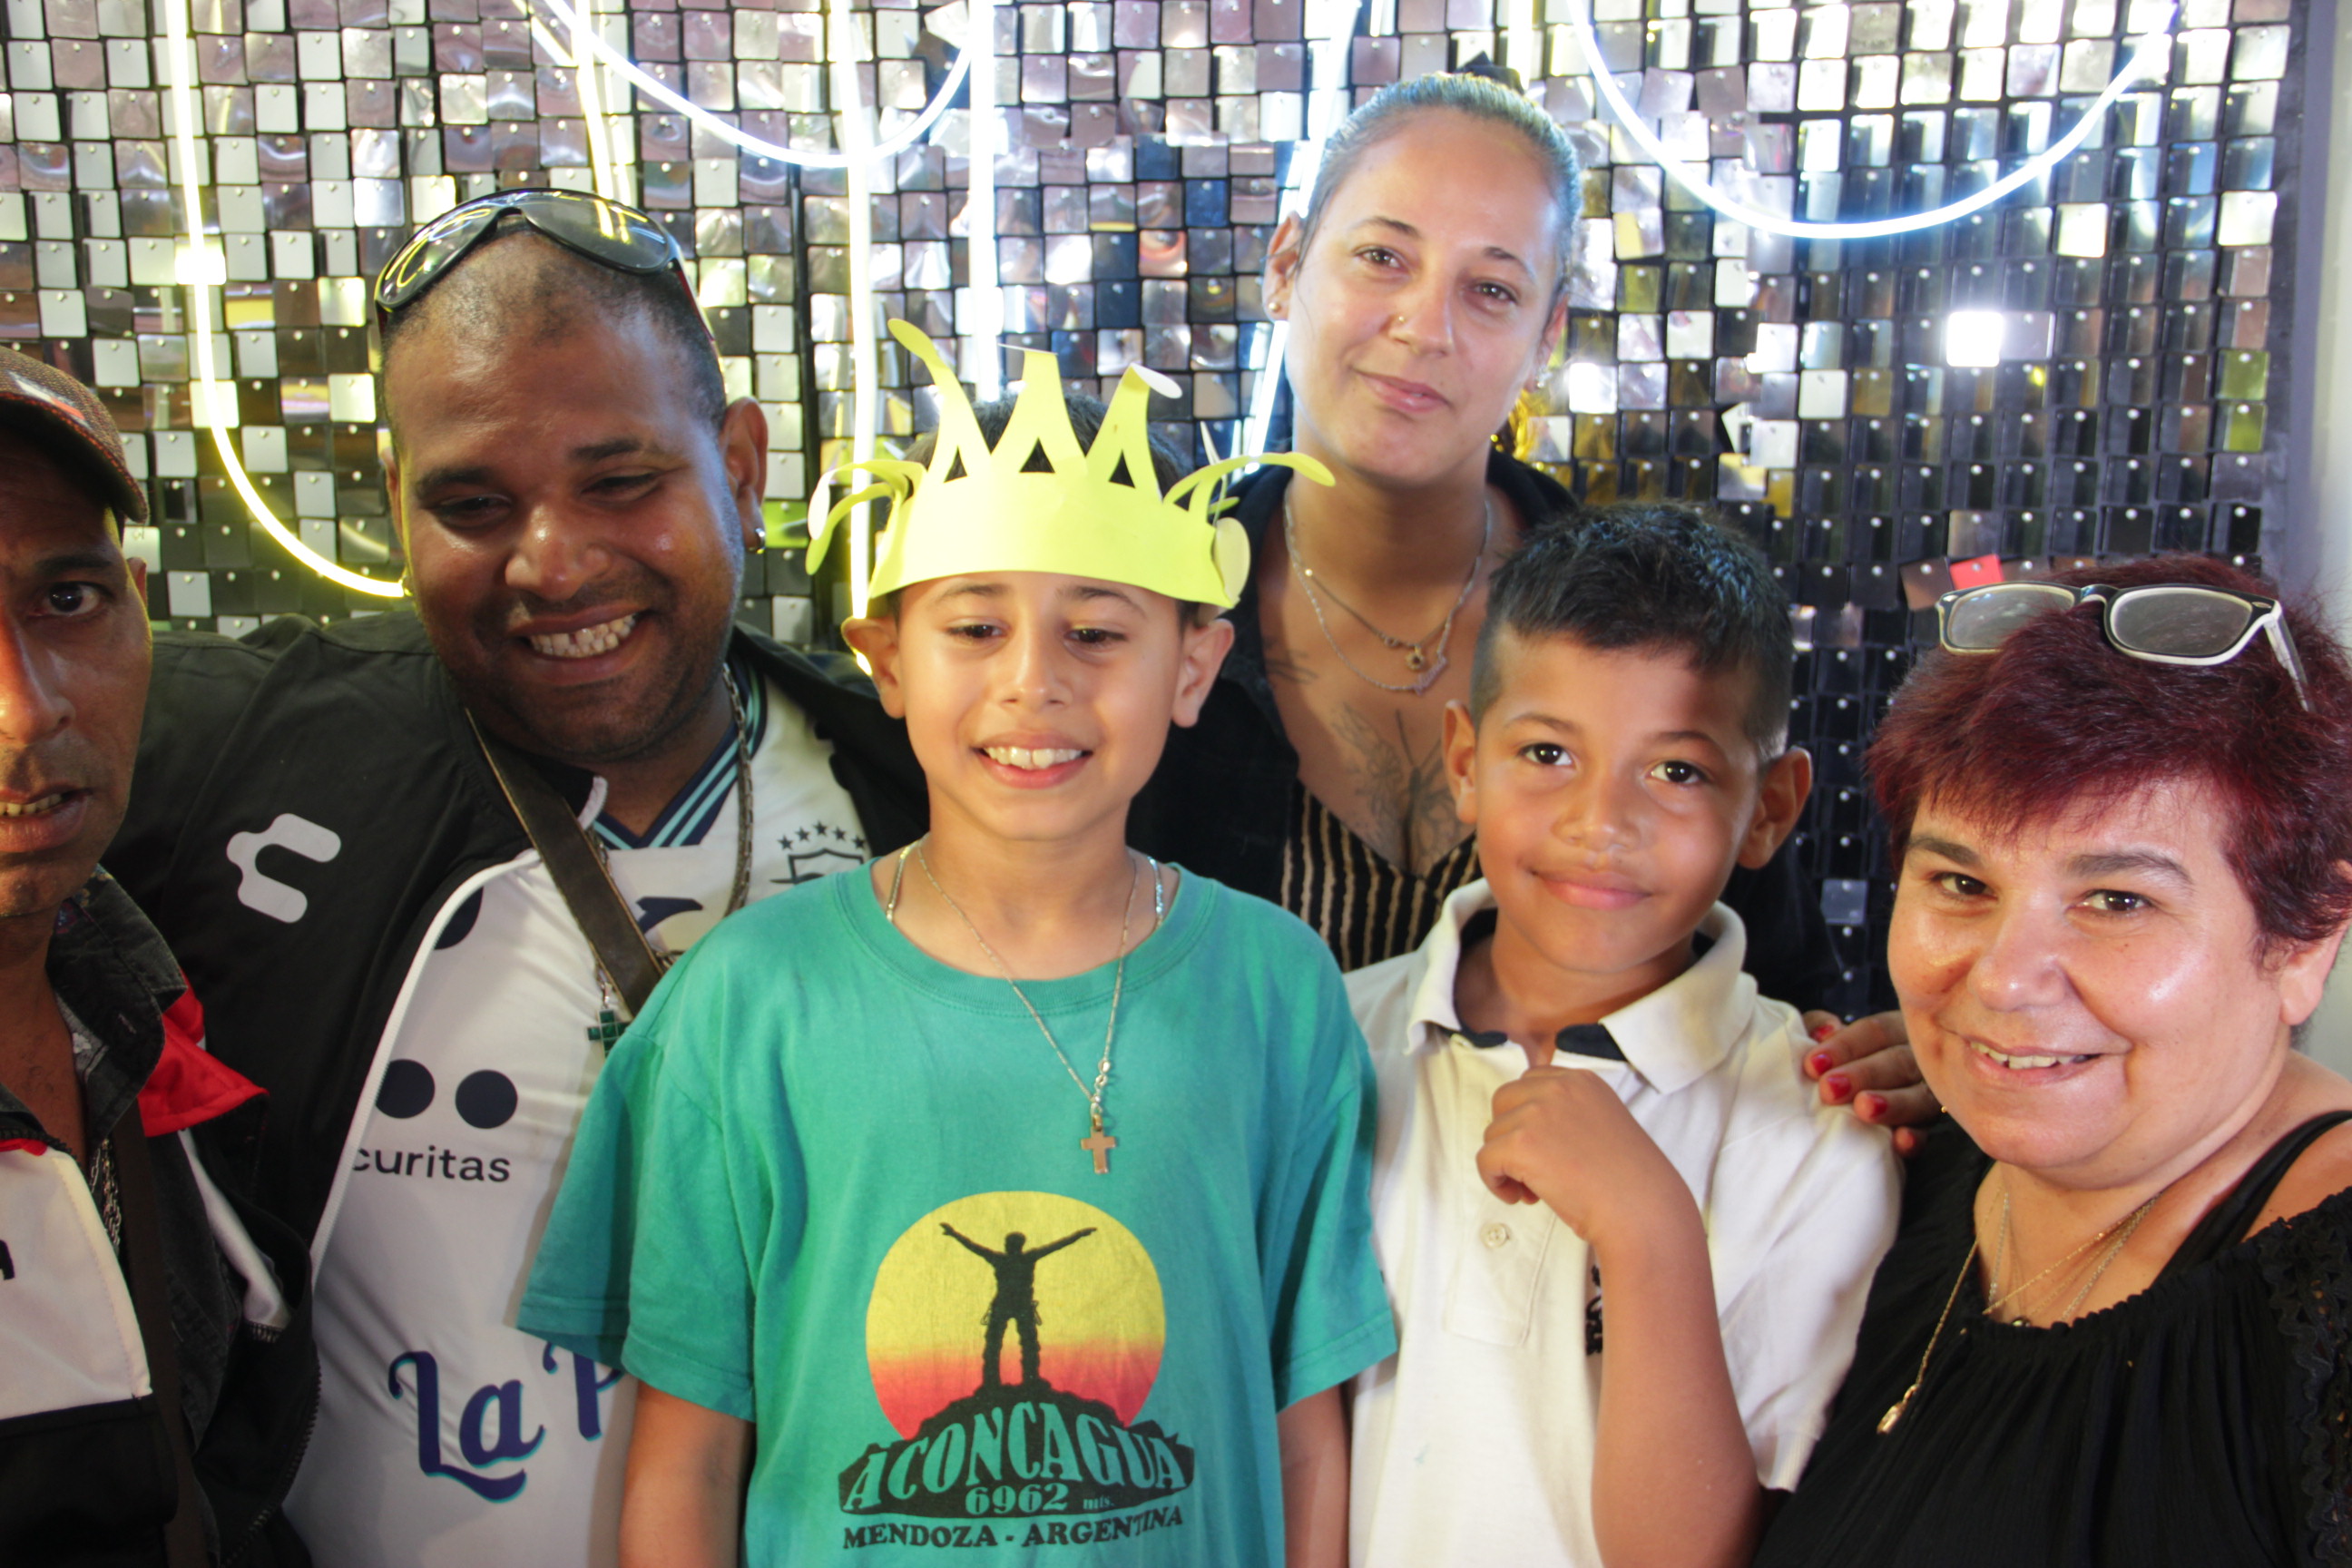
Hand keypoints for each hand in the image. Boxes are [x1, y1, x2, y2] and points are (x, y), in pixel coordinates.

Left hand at [1477, 1065, 1689, 1246]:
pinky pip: (1485, 1160)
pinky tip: (1521, 1197)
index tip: (1543, 1148)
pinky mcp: (1521, 1143)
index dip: (1528, 1118)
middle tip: (1534, 1170)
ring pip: (1493, 1134)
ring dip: (1506, 1164)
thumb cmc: (1626, 1182)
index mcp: (1581, 1080)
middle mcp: (1558, 1087)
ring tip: (1535, 1190)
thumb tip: (1521, 1128)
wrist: (1641, 1210)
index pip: (1530, 1083)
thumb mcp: (1601, 1125)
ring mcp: (1537, 1112)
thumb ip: (1567, 1114)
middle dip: (1510, 1135)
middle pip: (1503, 1101)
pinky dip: (1495, 1182)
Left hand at [1801, 1008, 1938, 1156]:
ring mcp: (1928, 1093)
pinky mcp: (1926, 1127)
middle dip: (1864, 1075)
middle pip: (1899, 1061)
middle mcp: (1921, 1058)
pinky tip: (1901, 1140)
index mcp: (1897, 1030)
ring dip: (1893, 1103)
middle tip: (1831, 1090)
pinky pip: (1926, 1132)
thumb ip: (1818, 1026)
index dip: (1846, 1046)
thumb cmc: (1835, 1061)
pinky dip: (1916, 1137)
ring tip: (1864, 1109)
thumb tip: (1823, 1031)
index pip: (1876, 1032)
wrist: (1849, 1104)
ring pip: (1919, 1096)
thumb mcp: (1826, 1036)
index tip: (1814, 1064)